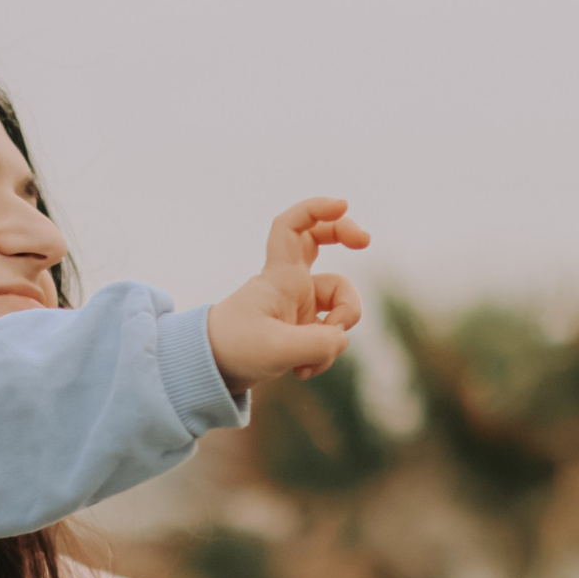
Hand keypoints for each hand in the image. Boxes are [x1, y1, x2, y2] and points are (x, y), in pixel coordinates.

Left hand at [206, 197, 369, 392]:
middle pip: (321, 240)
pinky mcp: (303, 330)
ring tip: (309, 359)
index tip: (344, 205)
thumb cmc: (233, 351)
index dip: (317, 210)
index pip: (293, 228)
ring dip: (336, 334)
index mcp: (280, 278)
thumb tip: (342, 339)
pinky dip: (324, 355)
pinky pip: (330, 336)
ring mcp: (299, 307)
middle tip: (365, 241)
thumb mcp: (276, 351)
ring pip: (339, 304)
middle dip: (345, 236)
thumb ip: (317, 345)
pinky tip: (301, 371)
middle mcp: (292, 286)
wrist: (213, 372)